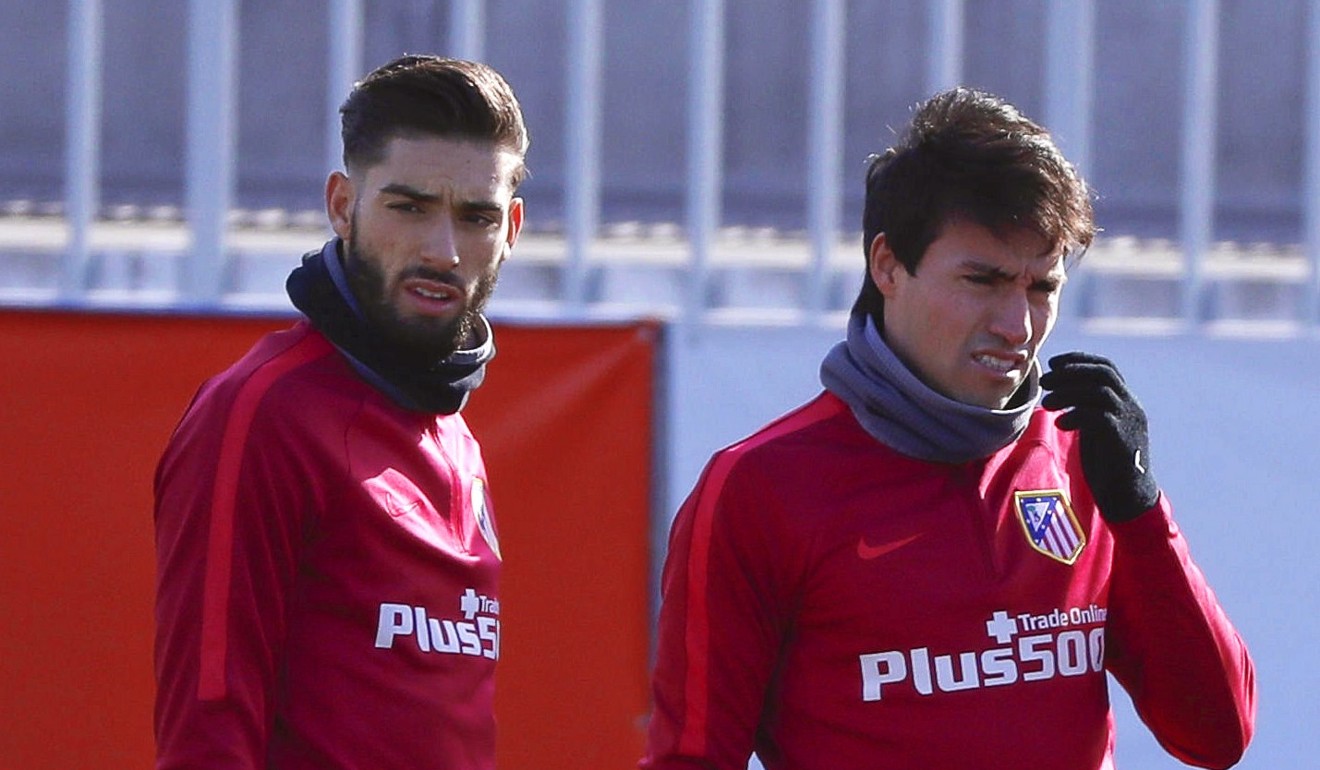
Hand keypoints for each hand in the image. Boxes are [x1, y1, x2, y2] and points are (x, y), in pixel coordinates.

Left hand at [1039, 352, 1158, 522]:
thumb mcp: (1096, 429)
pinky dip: (1075, 415)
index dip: (1078, 360)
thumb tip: (1058, 392)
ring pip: (1099, 392)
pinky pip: (1099, 417)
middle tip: (1044, 382)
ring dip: (1068, 393)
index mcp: (1126, 402)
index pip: (1106, 367)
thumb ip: (1086, 409)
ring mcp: (1129, 422)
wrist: (1128, 497)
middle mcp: (1131, 407)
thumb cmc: (1108, 463)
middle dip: (1070, 373)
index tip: (1053, 363)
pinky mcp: (1122, 440)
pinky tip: (1061, 424)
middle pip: (1102, 374)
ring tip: (1047, 404)